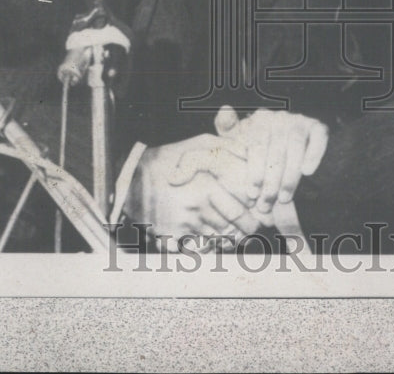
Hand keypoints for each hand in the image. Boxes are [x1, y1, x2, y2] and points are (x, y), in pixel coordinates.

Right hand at [123, 134, 265, 247]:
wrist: (132, 178)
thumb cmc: (170, 157)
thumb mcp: (199, 143)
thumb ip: (227, 146)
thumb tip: (249, 152)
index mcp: (205, 189)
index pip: (239, 214)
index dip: (254, 220)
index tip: (260, 219)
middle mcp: (195, 211)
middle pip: (230, 232)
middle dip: (244, 233)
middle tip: (251, 230)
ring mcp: (182, 227)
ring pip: (215, 244)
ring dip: (228, 241)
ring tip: (234, 234)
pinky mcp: (170, 239)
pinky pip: (196, 251)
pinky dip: (208, 248)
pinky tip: (212, 239)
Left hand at [214, 106, 327, 212]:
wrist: (287, 152)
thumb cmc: (258, 150)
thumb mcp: (239, 139)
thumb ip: (228, 128)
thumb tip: (225, 109)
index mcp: (259, 119)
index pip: (256, 146)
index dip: (254, 171)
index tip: (252, 194)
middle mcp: (280, 117)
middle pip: (275, 150)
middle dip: (271, 181)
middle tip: (267, 204)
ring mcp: (300, 121)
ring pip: (295, 147)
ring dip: (289, 175)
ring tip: (284, 198)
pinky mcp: (318, 127)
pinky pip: (318, 139)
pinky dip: (313, 154)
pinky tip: (308, 172)